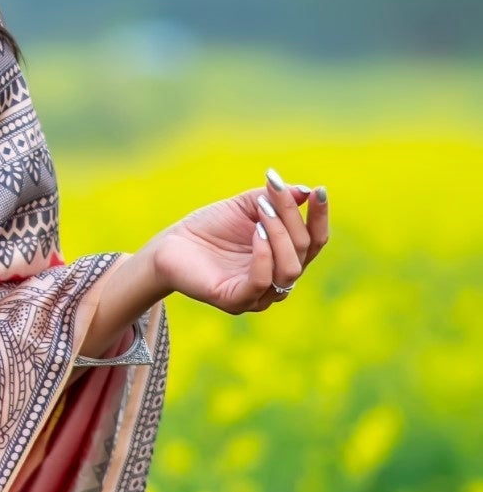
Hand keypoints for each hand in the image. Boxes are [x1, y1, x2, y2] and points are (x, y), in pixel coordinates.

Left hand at [146, 168, 328, 316]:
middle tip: (272, 192)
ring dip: (280, 234)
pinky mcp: (236, 301)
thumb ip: (275, 199)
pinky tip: (256, 232)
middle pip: (304, 250)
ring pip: (290, 269)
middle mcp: (277, 280)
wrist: (171, 244)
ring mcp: (259, 295)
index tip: (320, 190)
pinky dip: (264, 254)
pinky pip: (261, 281)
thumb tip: (306, 191)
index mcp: (284, 257)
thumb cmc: (210, 226)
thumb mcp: (246, 205)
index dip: (320, 216)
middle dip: (292, 216)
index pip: (315, 240)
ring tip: (261, 212)